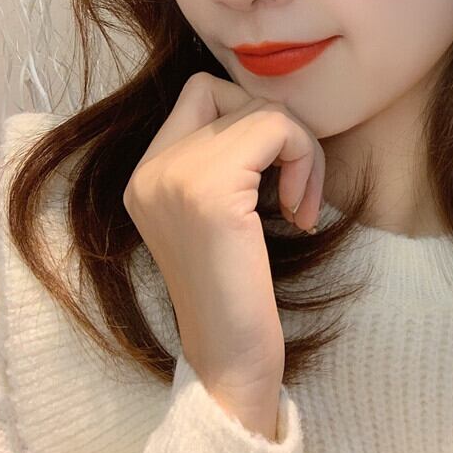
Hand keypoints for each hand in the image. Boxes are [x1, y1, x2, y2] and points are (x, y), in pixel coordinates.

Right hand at [122, 71, 325, 405]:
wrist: (230, 361)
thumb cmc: (236, 292)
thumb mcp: (216, 213)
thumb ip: (222, 160)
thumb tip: (270, 109)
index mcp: (147, 174)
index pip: (201, 91)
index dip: (248, 113)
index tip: (269, 168)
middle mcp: (151, 169)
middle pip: (236, 94)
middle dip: (281, 131)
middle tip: (297, 190)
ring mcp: (175, 176)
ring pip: (263, 110)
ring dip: (303, 151)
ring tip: (301, 205)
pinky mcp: (211, 190)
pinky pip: (278, 128)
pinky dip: (305, 161)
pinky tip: (300, 213)